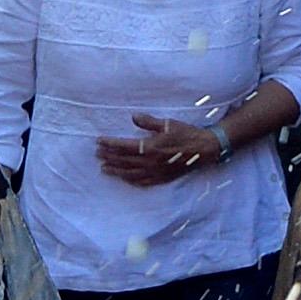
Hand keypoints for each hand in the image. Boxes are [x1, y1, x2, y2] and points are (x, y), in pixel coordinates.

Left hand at [92, 111, 227, 184]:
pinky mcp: (162, 178)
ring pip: (130, 173)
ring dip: (116, 171)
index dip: (110, 144)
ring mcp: (156, 172)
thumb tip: (133, 117)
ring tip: (104, 168)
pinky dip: (131, 181)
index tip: (99, 141)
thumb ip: (148, 122)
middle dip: (109, 157)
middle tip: (96, 154)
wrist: (204, 149)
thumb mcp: (167, 124)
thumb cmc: (186, 133)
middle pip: (124, 161)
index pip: (123, 146)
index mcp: (150, 147)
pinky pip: (143, 182)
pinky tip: (125, 179)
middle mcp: (150, 162)